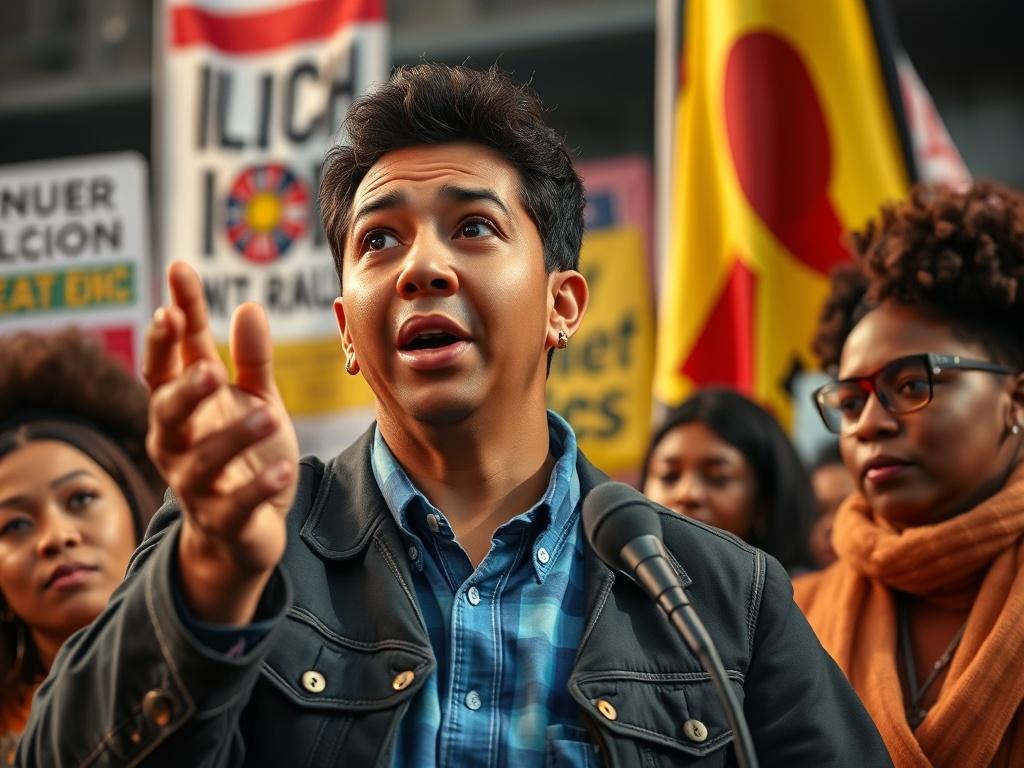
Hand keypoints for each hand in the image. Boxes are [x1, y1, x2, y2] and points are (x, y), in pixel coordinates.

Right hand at [144, 262, 298, 624]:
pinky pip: (235, 505)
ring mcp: (197, 485)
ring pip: (203, 460)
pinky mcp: (224, 520)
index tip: (178, 276)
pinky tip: (282, 470)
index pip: (167, 362)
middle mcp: (177, 445)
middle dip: (185, 390)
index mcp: (182, 408)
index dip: (171, 323)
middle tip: (209, 367)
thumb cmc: (244, 454)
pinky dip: (256, 489)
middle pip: (167, 412)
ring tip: (269, 414)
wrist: (244, 532)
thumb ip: (249, 358)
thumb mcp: (253, 399)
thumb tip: (249, 305)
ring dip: (234, 436)